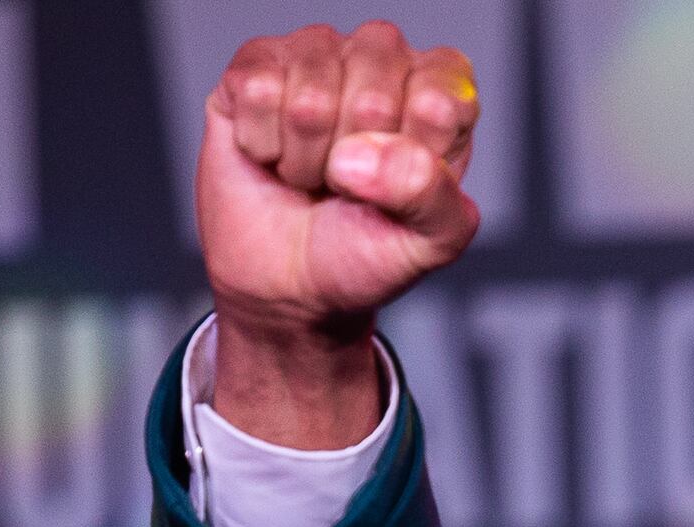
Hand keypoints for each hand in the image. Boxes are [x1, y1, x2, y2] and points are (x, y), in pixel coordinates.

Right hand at [196, 21, 482, 446]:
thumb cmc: (366, 263)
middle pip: (374, 66)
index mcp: (438, 97)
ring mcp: (314, 63)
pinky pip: (258, 79)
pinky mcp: (252, 74)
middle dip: (356, 150)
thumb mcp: (429, 247)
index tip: (394, 191)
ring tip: (308, 181)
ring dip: (307, 150)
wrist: (290, 294)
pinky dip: (263, 137)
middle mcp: (379, 67)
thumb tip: (367, 157)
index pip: (441, 79)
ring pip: (313, 75)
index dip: (416, 143)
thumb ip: (434, 199)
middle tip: (345, 192)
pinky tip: (271, 161)